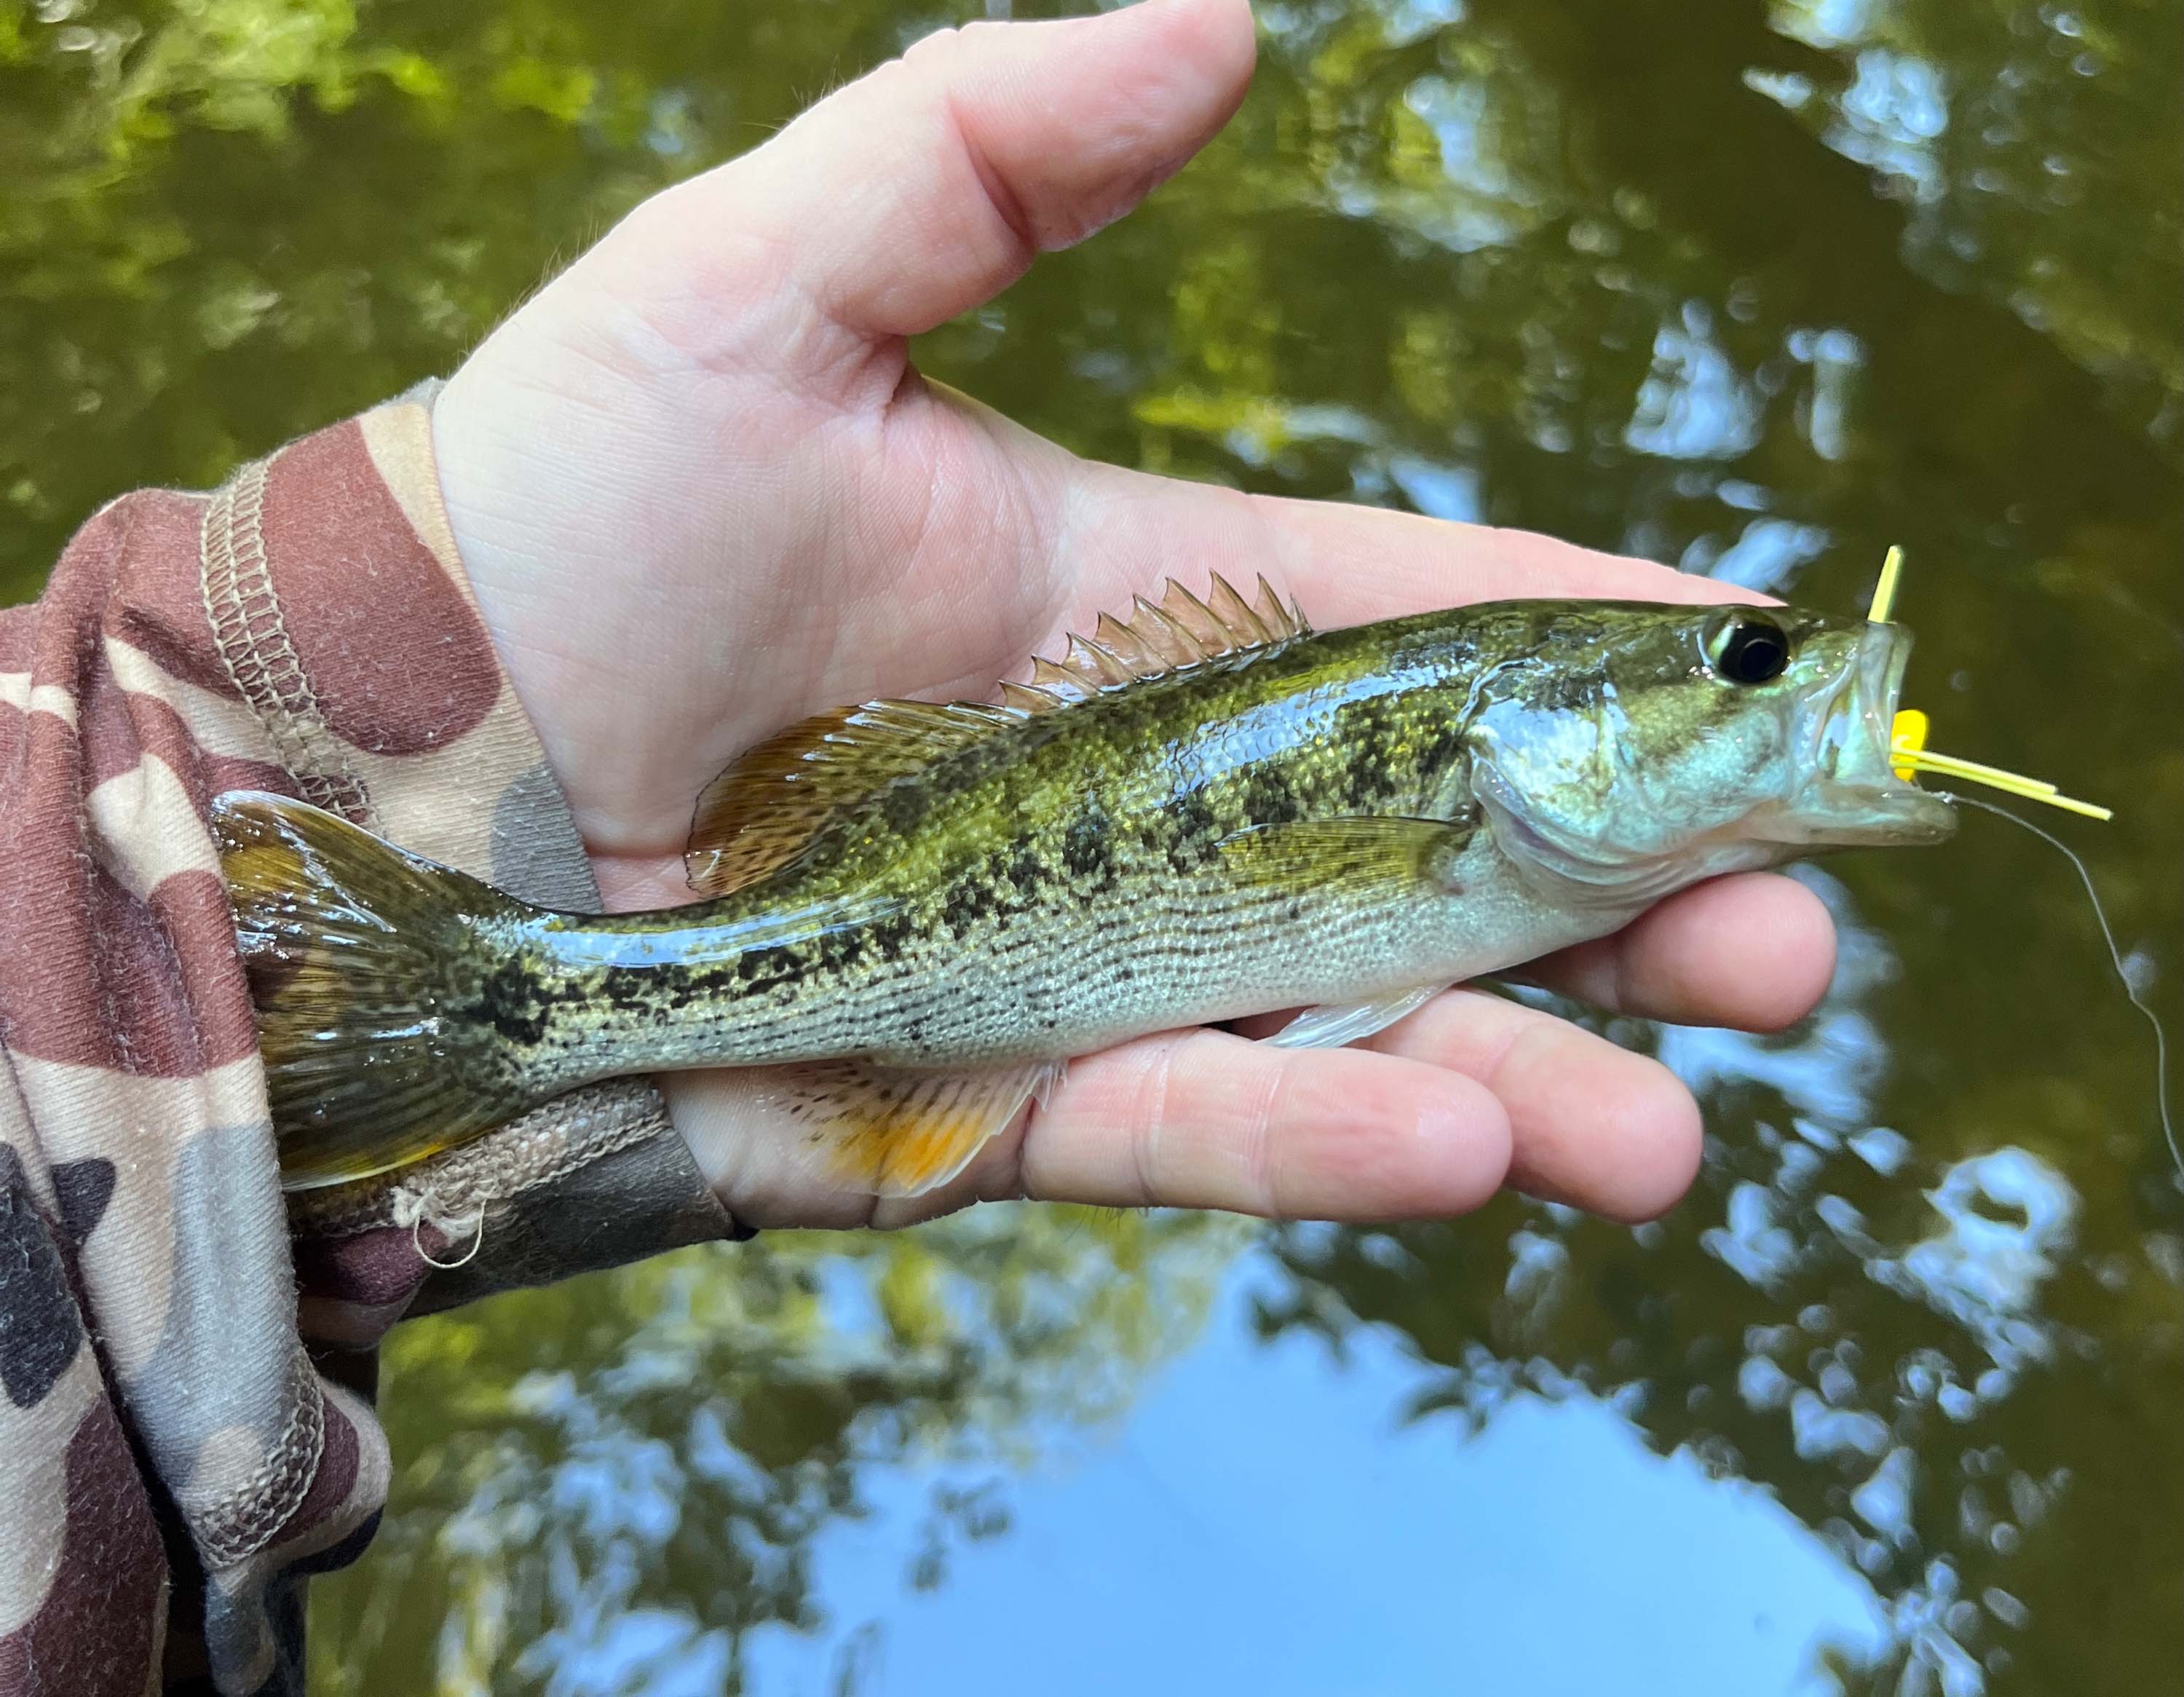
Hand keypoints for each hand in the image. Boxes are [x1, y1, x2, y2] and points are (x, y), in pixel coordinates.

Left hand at [429, 0, 1834, 1229]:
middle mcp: (1150, 803)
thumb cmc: (556, 506)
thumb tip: (1232, 15)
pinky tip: (1467, 1142)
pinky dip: (1322, 1142)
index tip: (1753, 675)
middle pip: (1439, 855)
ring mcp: (1085, 963)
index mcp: (1144, 615)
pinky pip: (1189, 1127)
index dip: (1586, 653)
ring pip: (1355, 1029)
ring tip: (1669, 1126)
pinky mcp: (993, 1105)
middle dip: (1626, 900)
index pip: (1414, 628)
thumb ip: (986, 151)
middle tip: (1788, 939)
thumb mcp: (760, 282)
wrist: (389, 772)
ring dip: (1531, 1072)